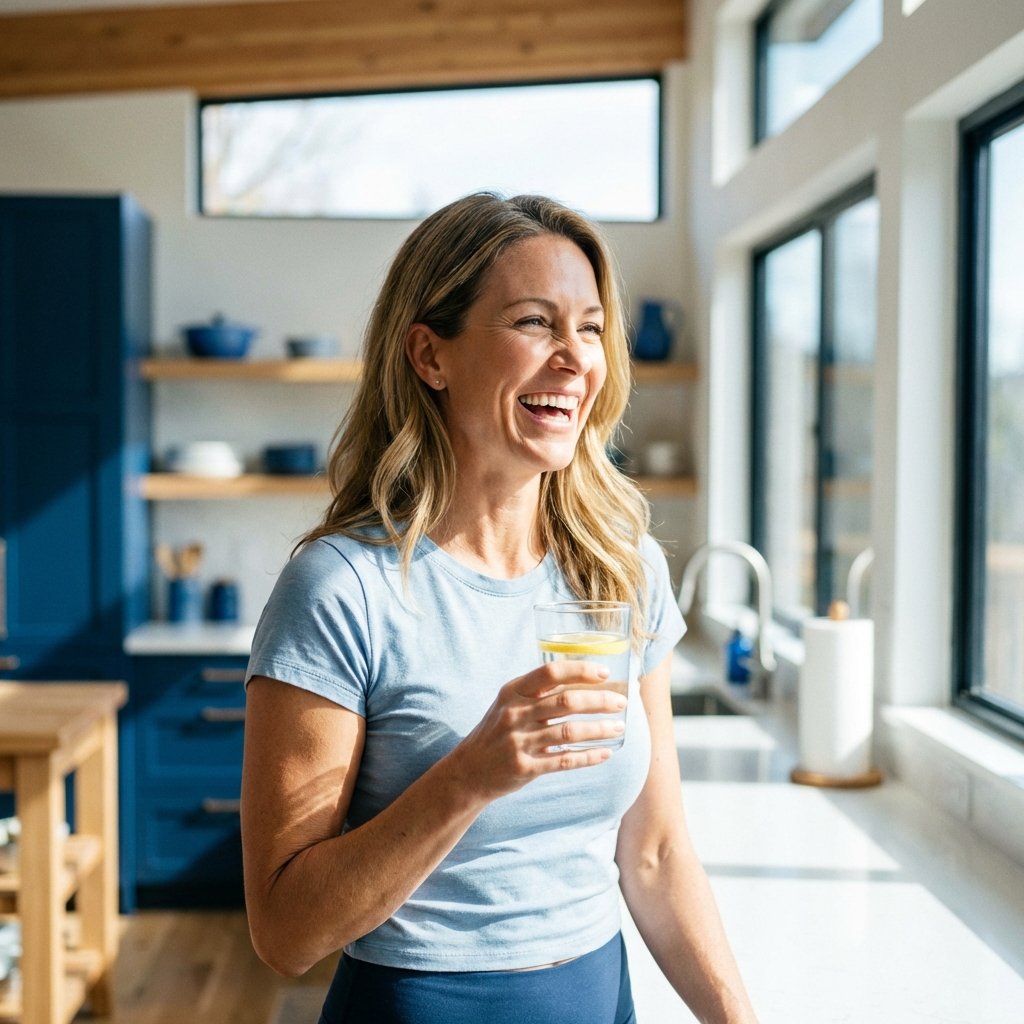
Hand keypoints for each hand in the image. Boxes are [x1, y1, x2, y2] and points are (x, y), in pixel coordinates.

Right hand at [450, 661, 627, 799]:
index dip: (581, 670)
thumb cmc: (496, 731)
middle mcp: (515, 714)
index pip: (551, 672)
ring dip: (599, 729)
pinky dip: (589, 756)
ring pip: (570, 732)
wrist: (468, 771)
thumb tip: (581, 679)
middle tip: (621, 702)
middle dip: (600, 700)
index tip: (606, 672)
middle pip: (566, 702)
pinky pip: (565, 761)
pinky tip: (606, 753)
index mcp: (513, 692)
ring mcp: (519, 742)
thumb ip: (537, 692)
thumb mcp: (508, 704)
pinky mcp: (525, 768)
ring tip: (619, 727)